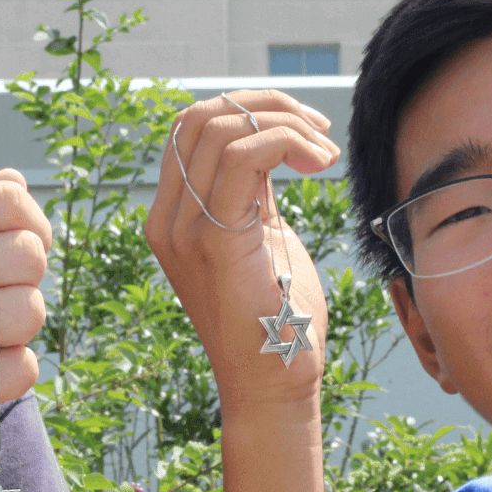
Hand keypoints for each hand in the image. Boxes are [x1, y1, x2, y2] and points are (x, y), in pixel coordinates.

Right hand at [143, 91, 339, 411]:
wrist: (274, 385)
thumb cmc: (279, 320)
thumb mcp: (261, 239)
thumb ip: (252, 193)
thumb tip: (270, 142)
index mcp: (173, 216)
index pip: (191, 128)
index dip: (248, 110)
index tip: (303, 130)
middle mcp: (167, 220)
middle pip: (201, 116)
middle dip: (268, 106)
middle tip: (320, 132)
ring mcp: (183, 230)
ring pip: (220, 128)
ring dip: (285, 123)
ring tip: (325, 153)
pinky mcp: (214, 241)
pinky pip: (242, 158)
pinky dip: (286, 142)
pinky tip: (319, 163)